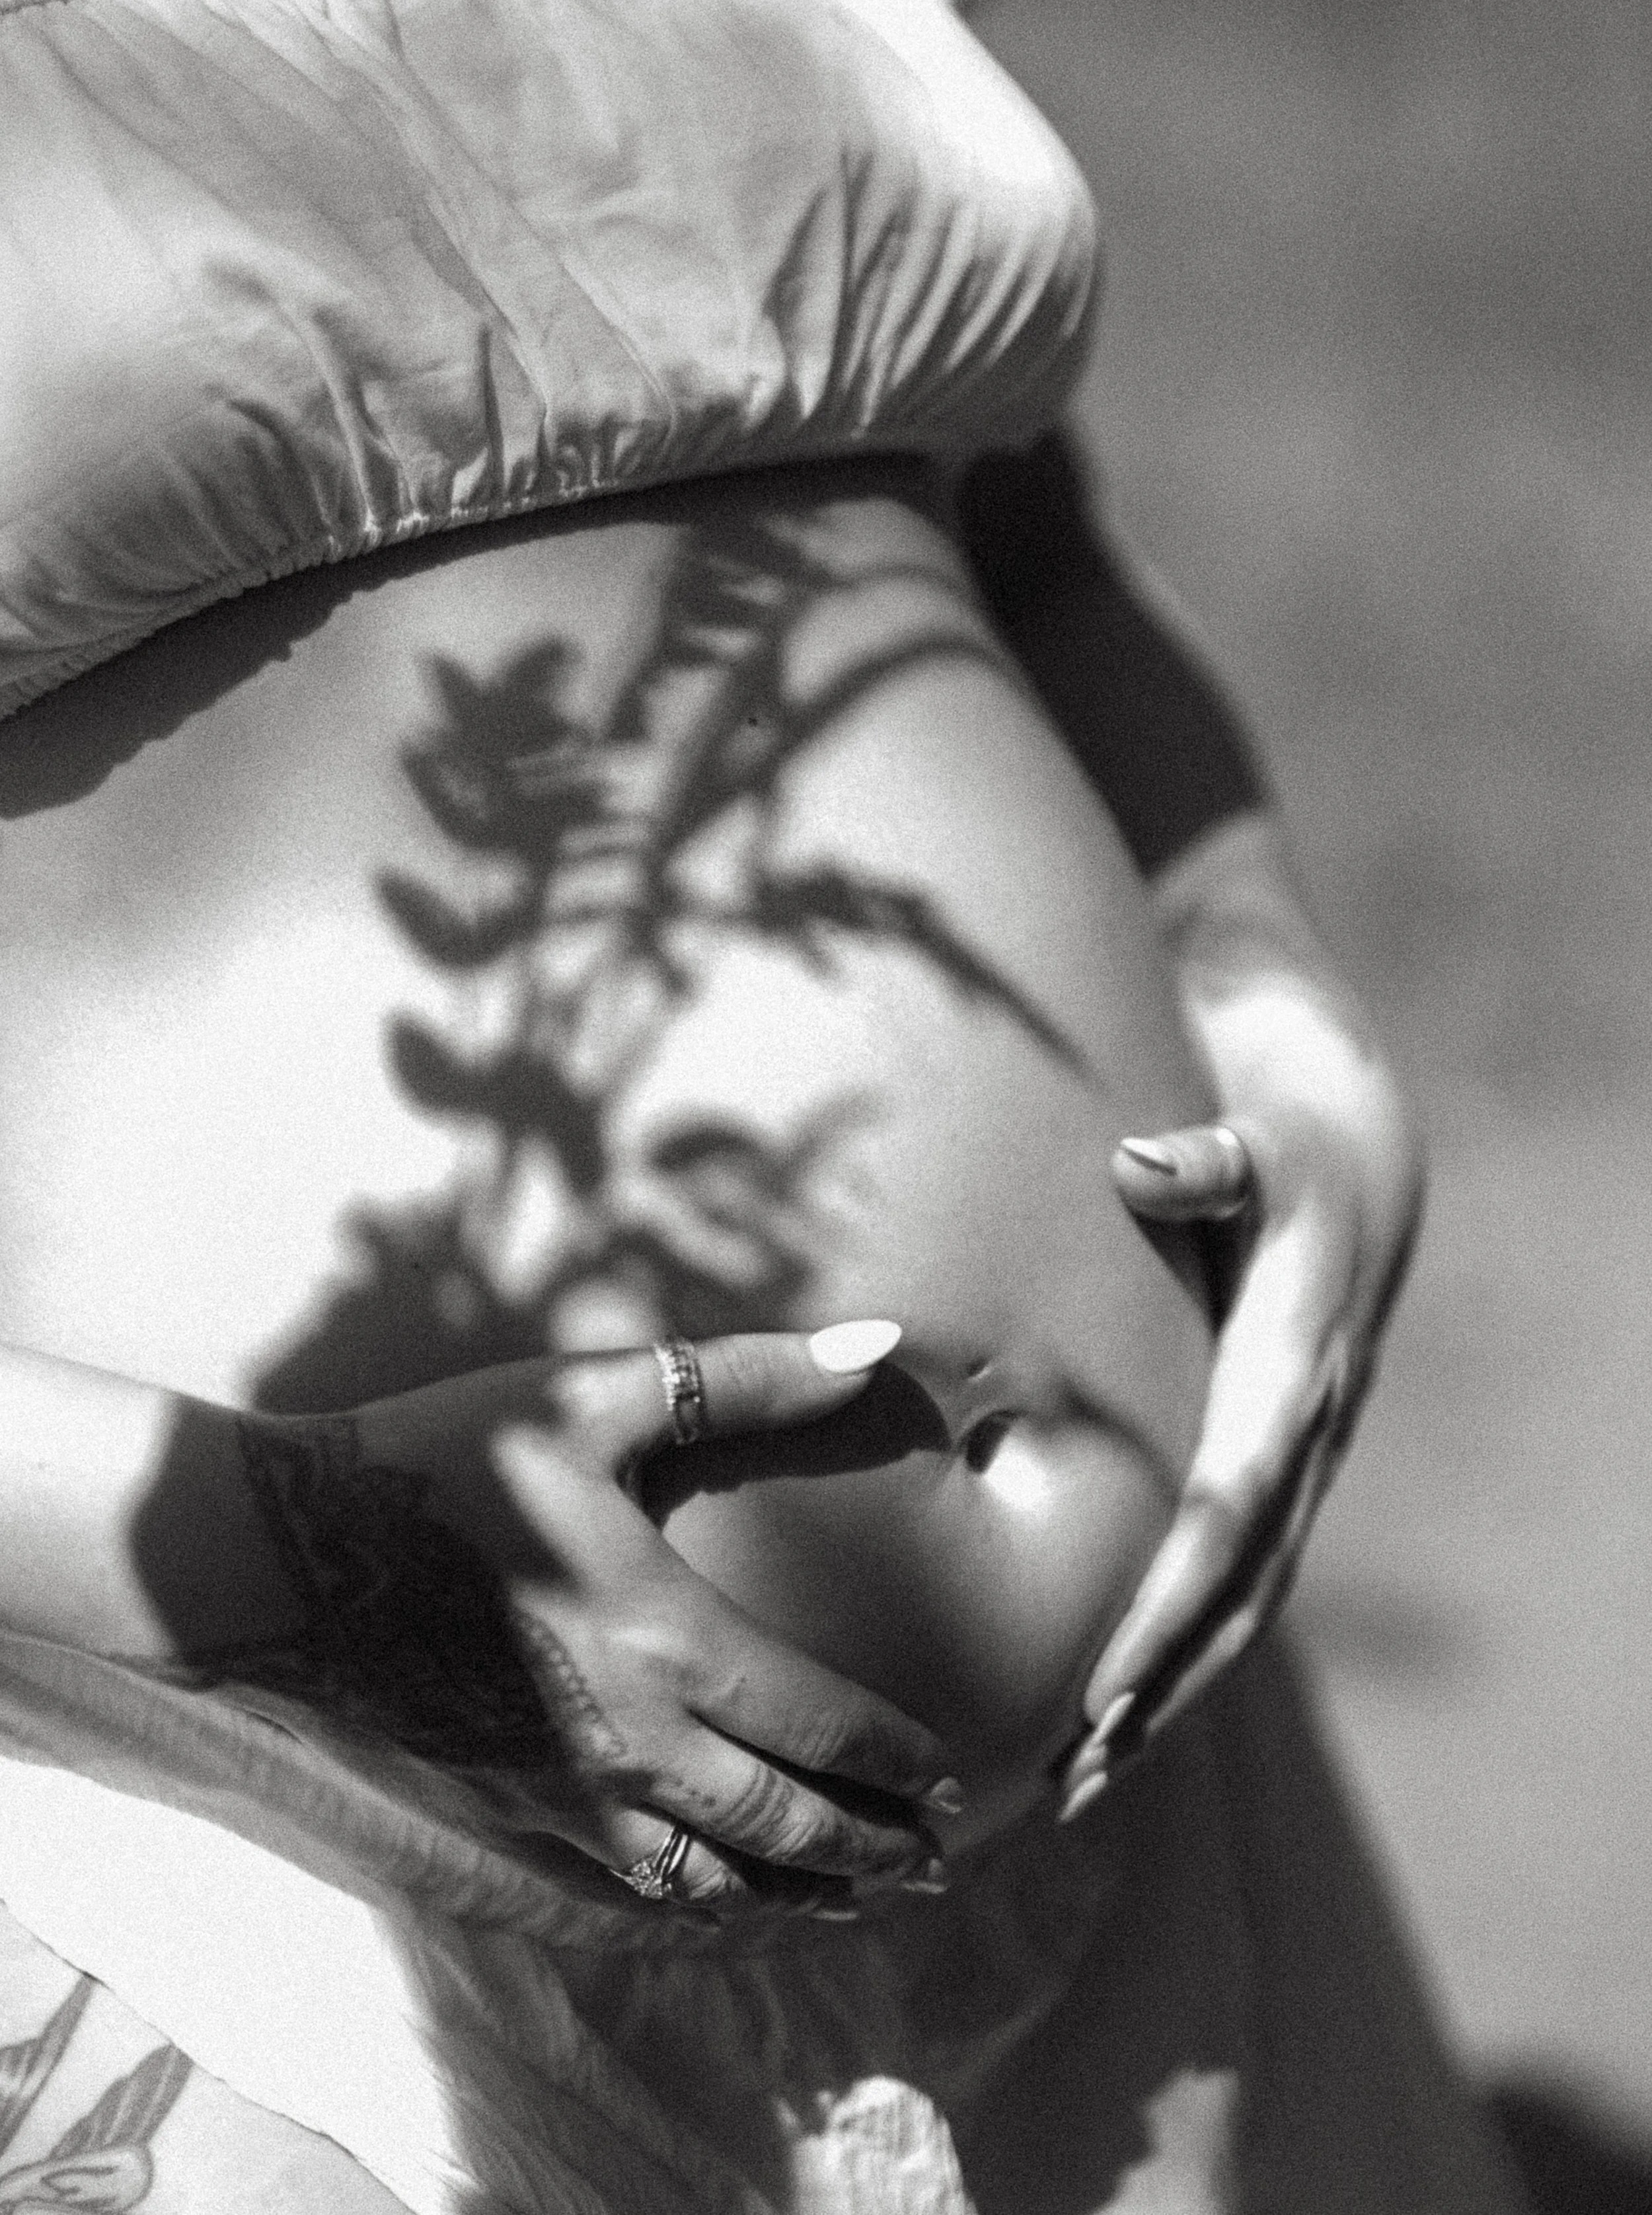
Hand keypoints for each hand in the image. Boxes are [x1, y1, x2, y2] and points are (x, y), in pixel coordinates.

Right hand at [339, 1324, 958, 1913]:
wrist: (290, 1554)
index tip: (957, 1780)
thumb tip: (879, 1346)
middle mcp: (633, 1738)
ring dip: (797, 1894)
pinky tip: (718, 1899)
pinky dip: (698, 1902)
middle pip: (784, 1823)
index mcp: (668, 1639)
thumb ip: (745, 1376)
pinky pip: (628, 1883)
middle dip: (872, 1850)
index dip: (899, 1763)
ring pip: (713, 1877)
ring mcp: (569, 1787)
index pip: (821, 1726)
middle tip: (935, 1866)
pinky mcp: (512, 1803)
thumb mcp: (596, 1398)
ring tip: (856, 1901)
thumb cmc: (448, 1461)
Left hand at [1060, 816, 1424, 1815]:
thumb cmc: (1291, 1126)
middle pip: (1238, 1587)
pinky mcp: (1272, 1442)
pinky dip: (1184, 1630)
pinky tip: (1124, 1689)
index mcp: (1293, 1365)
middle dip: (1162, 1685)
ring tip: (1087, 1774)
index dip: (1166, 1607)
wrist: (1360, 1132)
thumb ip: (1209, 1159)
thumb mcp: (1261, 1129)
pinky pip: (1235, 1557)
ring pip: (1243, 1592)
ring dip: (1171, 1683)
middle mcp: (1301, 1424)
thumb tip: (1141, 1167)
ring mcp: (1293, 1442)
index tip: (1101, 1693)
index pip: (1225, 1515)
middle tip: (1075, 1780)